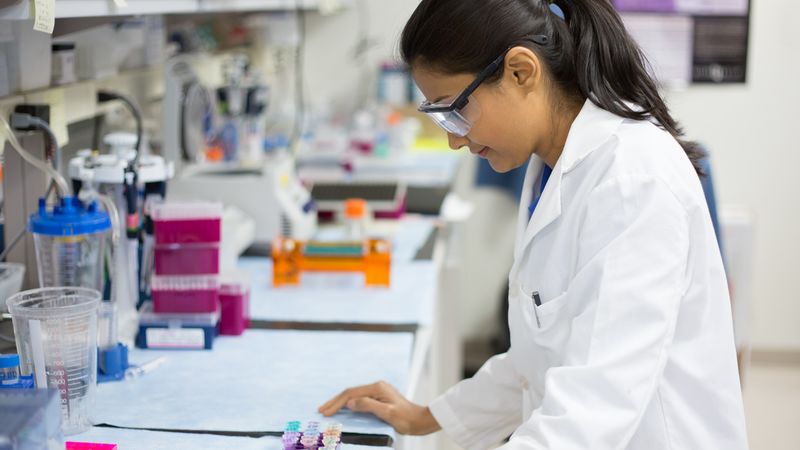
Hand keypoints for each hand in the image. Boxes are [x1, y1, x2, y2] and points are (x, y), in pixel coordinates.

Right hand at [318, 380, 440, 435]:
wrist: (421, 420)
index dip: (337, 403)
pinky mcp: (380, 398)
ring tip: (328, 409)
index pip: (351, 393)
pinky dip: (349, 404)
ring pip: (354, 395)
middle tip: (321, 410)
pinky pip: (360, 399)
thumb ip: (368, 405)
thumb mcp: (387, 413)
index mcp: (377, 388)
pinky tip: (344, 409)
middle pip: (350, 392)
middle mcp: (377, 387)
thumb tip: (350, 402)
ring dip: (341, 402)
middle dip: (335, 402)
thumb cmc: (406, 419)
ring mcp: (378, 391)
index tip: (325, 411)